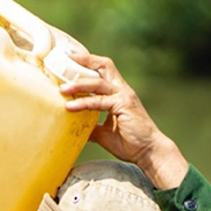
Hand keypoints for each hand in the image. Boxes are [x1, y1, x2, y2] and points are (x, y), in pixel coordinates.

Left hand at [60, 54, 188, 190]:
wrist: (148, 152)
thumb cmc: (129, 142)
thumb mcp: (104, 133)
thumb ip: (91, 126)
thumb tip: (74, 126)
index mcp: (118, 92)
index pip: (103, 69)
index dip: (87, 62)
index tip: (69, 59)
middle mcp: (122, 90)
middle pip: (103, 66)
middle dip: (83, 61)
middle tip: (64, 60)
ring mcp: (124, 96)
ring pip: (98, 82)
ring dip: (78, 84)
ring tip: (62, 89)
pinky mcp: (124, 105)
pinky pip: (100, 101)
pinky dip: (84, 103)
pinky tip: (70, 107)